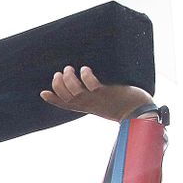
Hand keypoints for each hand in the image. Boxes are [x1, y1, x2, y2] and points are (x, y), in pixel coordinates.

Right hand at [40, 66, 155, 122]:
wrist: (139, 113)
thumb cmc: (124, 105)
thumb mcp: (105, 102)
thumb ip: (96, 95)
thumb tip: (90, 82)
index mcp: (87, 107)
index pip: (65, 105)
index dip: (53, 99)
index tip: (43, 92)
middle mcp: (89, 104)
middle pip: (66, 97)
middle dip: (58, 85)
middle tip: (59, 73)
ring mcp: (97, 99)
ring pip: (75, 91)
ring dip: (69, 79)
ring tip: (70, 68)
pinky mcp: (107, 93)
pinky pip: (92, 85)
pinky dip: (86, 76)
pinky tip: (85, 69)